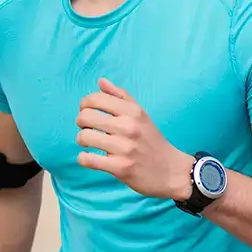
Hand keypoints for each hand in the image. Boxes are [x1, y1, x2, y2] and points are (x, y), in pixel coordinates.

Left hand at [75, 78, 192, 200]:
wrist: (170, 170)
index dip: (85, 104)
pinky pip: (88, 160)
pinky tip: (91, 158)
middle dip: (81, 122)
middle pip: (86, 116)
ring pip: (84, 137)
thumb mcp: (141, 114)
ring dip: (82, 140)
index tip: (88, 111)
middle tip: (88, 128)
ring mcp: (124, 148)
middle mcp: (128, 127)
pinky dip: (84, 159)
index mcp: (133, 111)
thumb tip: (101, 81)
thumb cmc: (152, 140)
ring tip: (90, 143)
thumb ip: (120, 96)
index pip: (96, 99)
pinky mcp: (120, 167)